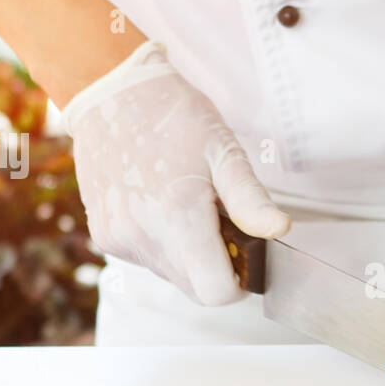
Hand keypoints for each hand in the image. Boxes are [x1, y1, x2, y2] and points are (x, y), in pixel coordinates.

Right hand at [63, 41, 289, 304]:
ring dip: (188, 255)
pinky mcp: (104, 236)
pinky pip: (147, 259)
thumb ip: (250, 200)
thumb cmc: (175, 117)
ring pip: (171, 276)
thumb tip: (280, 230)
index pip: (216, 292)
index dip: (238, 281)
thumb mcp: (223, 152)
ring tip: (186, 204)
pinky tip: (160, 204)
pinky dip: (162, 244)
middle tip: (218, 220)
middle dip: (214, 265)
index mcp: (176, 217)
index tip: (243, 252)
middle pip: (195, 288)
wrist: (111, 93)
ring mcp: (118, 239)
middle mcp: (142, 237)